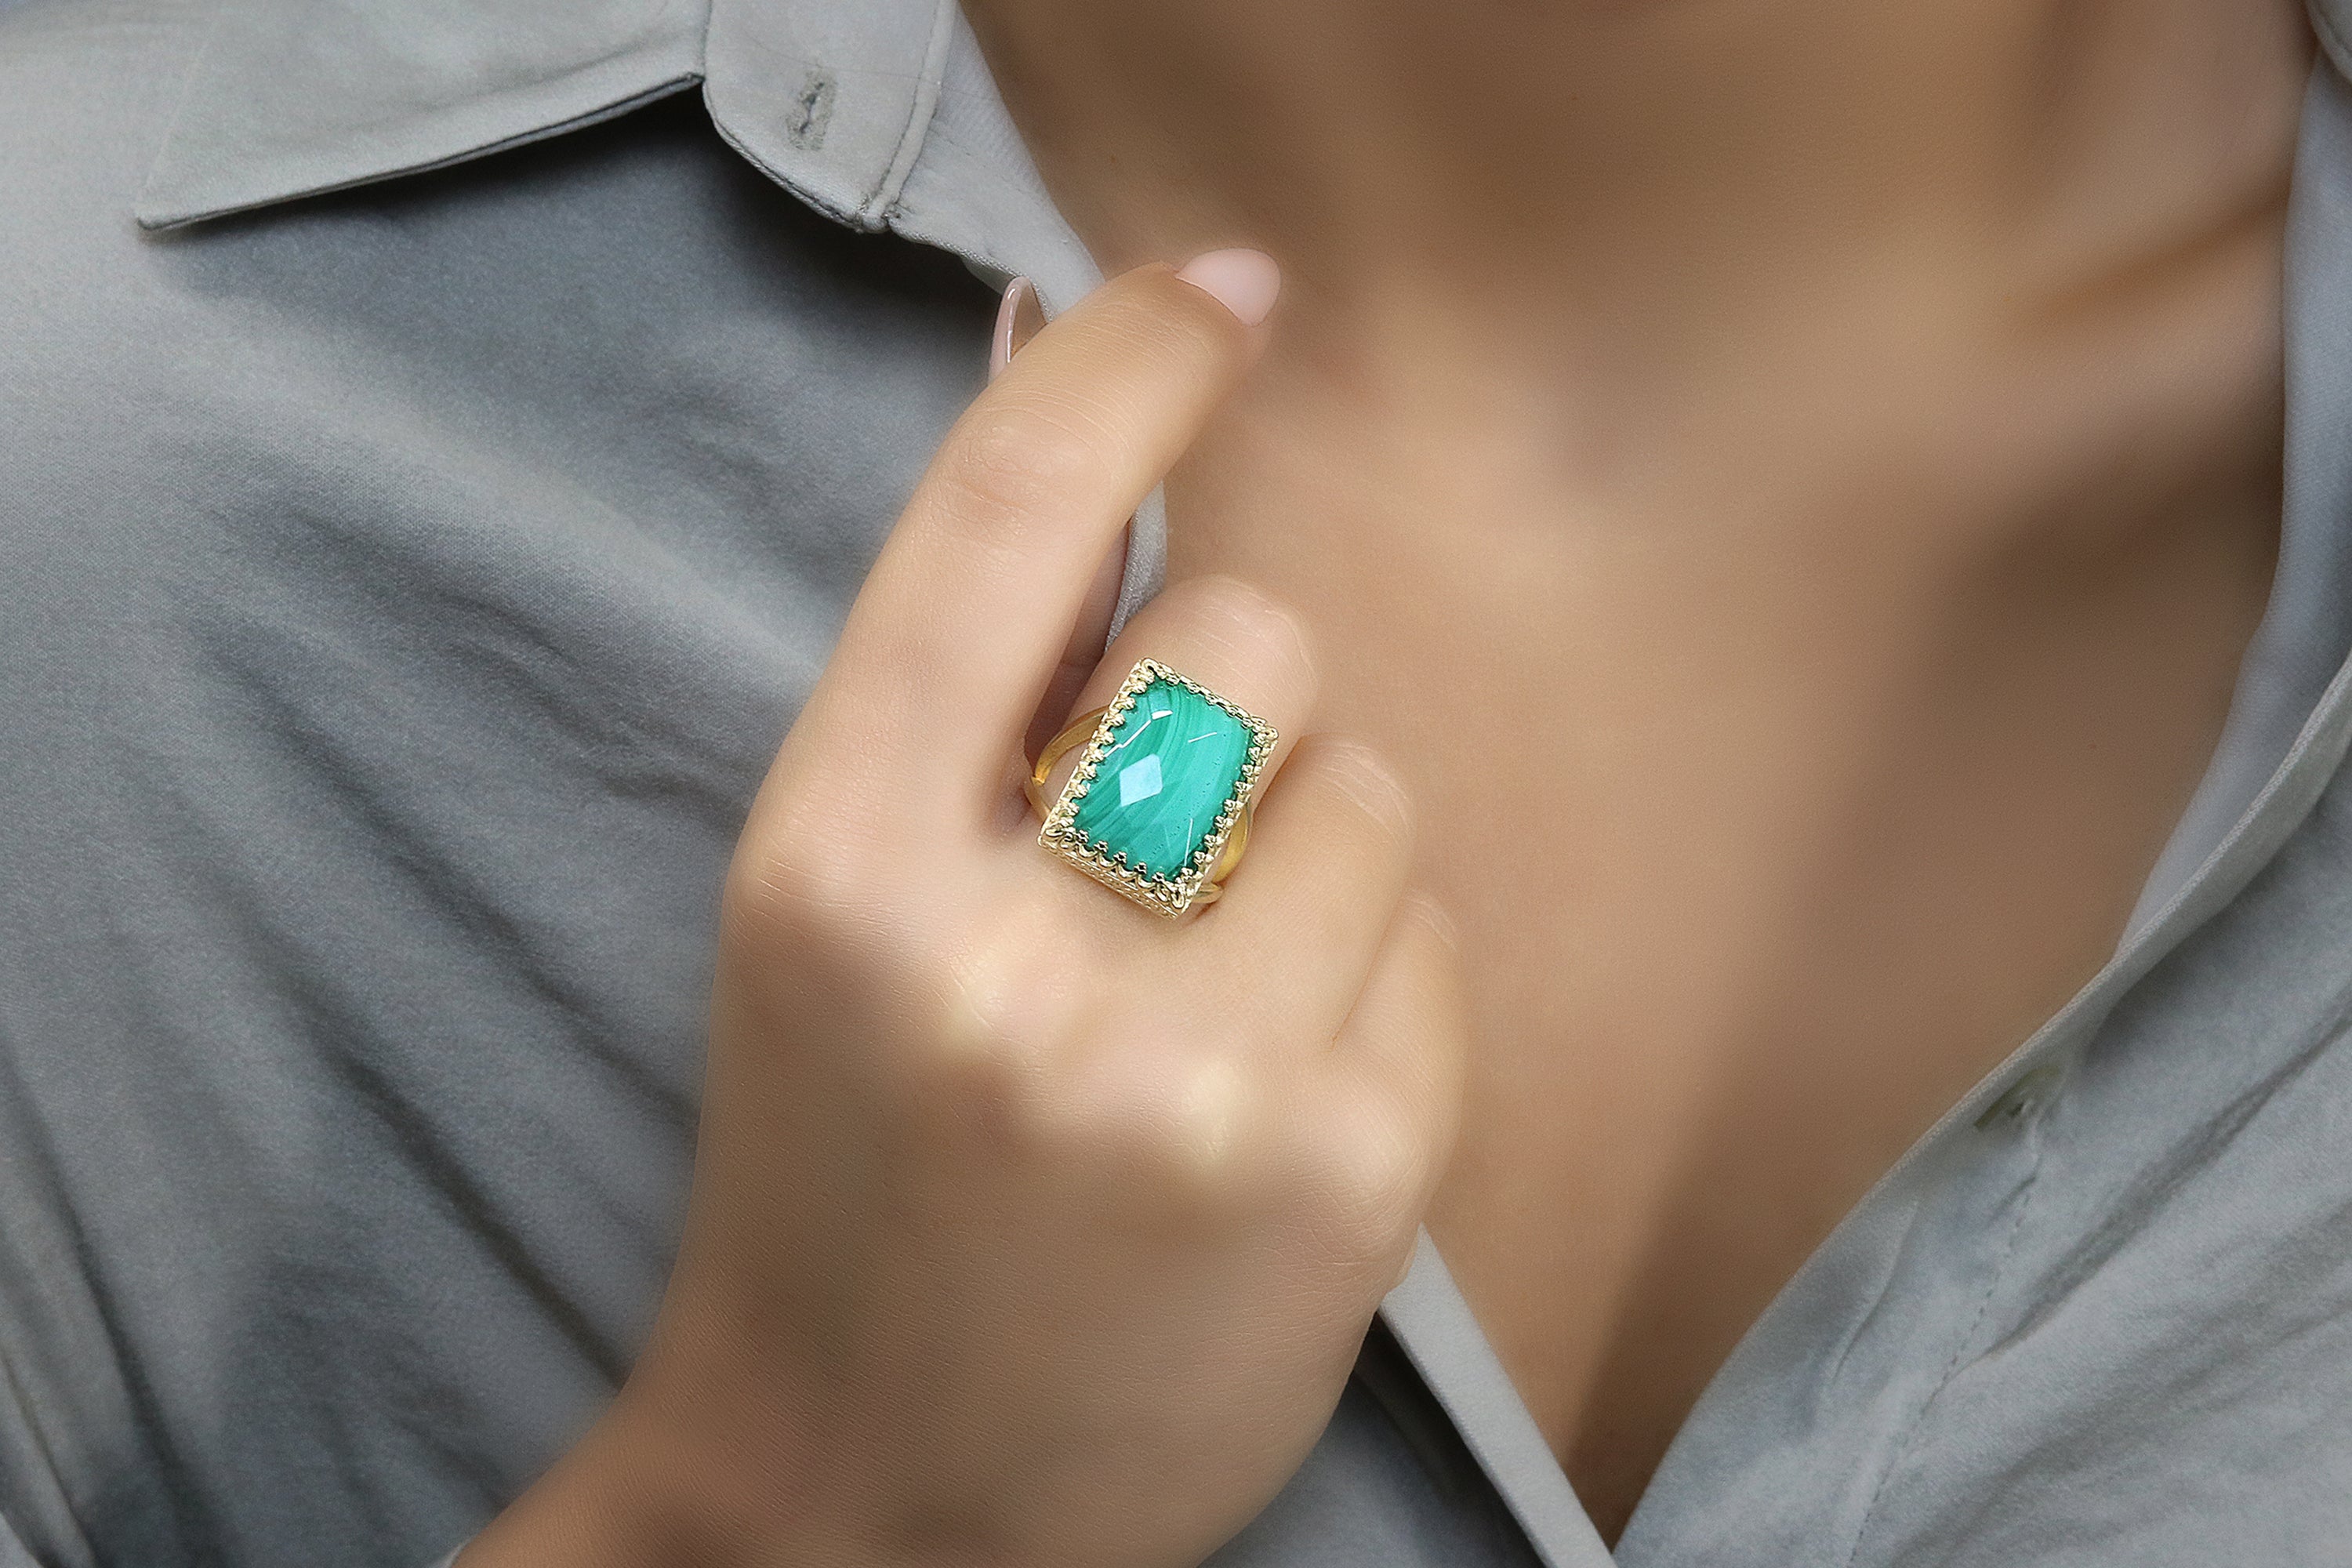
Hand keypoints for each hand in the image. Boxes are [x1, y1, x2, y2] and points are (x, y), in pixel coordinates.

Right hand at [463, 256, 1467, 1567]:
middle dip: (1238, 702)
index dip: (1121, 367)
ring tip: (1209, 998)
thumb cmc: (845, 1179)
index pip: (998, 529)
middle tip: (1160, 844)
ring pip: (1375, 793)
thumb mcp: (837, 925)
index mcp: (835, 866)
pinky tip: (1274, 1097)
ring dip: (1317, 855)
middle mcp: (1005, 962)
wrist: (866, 1503)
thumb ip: (970, 706)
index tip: (1221, 296)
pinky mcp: (1340, 1179)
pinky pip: (1435, 946)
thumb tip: (1101, 463)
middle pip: (1254, 637)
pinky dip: (1376, 986)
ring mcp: (1185, 1080)